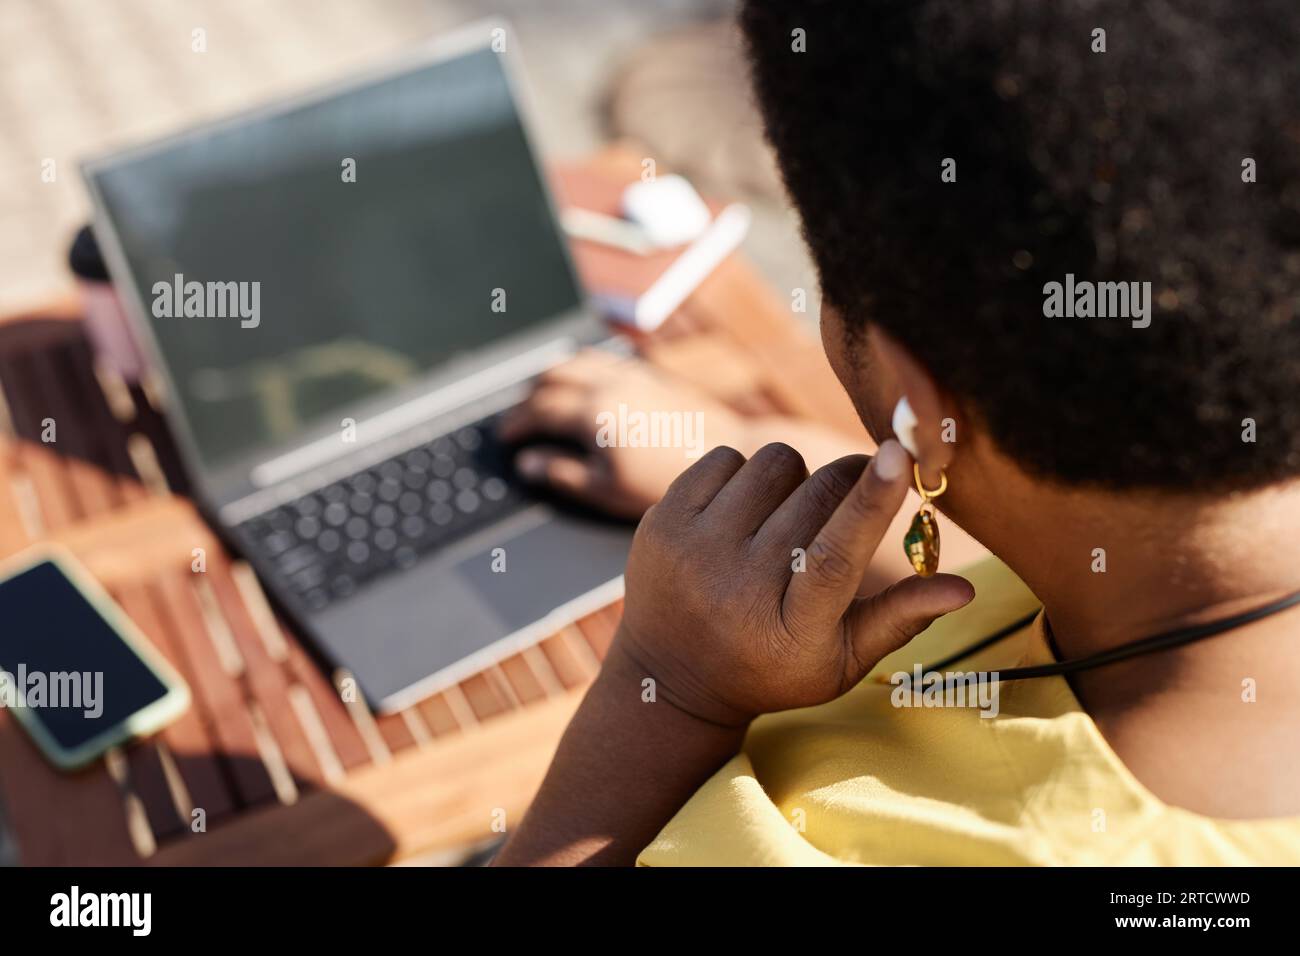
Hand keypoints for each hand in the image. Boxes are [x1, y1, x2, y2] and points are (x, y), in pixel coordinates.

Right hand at [498, 350, 748, 519]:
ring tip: (544, 393)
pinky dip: (582, 365)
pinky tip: (585, 381)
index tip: (506, 436)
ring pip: (577, 360)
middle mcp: (608, 384)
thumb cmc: (666, 481)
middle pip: (552, 376)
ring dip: (553, 374)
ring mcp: (631, 374)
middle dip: (528, 394)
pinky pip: (604, 359)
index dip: (516, 422)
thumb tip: (528, 463)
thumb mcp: (606, 489)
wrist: (723, 455)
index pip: (538, 409)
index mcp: (592, 413)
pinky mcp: (651, 374)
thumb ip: (562, 473)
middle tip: (519, 414)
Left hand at [610, 439, 974, 726]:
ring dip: (794, 479)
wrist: (670, 675)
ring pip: (774, 463)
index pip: (835, 558)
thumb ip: (898, 619)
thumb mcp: (839, 661)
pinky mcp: (660, 523)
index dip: (870, 502)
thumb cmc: (773, 665)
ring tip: (784, 518)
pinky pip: (726, 458)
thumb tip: (963, 588)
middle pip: (815, 497)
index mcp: (790, 631)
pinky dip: (744, 474)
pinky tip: (742, 513)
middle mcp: (736, 590)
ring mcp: (693, 553)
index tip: (898, 454)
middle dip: (845, 484)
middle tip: (843, 504)